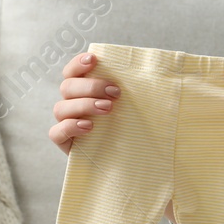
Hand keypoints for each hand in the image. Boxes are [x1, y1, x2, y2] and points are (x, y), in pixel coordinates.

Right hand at [50, 51, 175, 223]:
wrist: (134, 163)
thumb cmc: (134, 129)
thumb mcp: (137, 108)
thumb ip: (139, 89)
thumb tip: (167, 71)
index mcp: (85, 91)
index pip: (72, 71)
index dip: (78, 63)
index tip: (94, 60)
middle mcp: (72, 105)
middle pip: (67, 87)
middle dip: (91, 86)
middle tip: (116, 92)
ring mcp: (67, 123)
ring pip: (60, 107)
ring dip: (84, 104)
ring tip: (108, 109)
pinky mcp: (65, 144)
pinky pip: (56, 132)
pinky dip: (70, 126)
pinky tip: (89, 126)